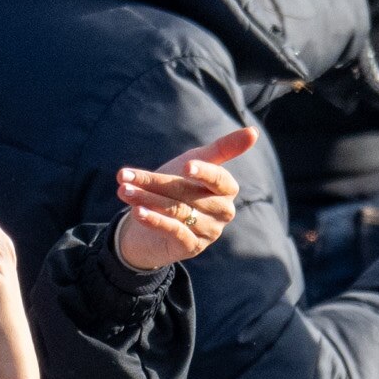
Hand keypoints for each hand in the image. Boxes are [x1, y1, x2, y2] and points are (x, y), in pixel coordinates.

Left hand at [112, 127, 250, 271]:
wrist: (148, 225)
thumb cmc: (175, 187)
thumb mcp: (195, 163)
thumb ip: (222, 149)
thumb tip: (254, 131)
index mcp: (226, 189)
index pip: (218, 178)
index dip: (203, 172)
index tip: (185, 165)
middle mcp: (223, 211)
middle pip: (188, 194)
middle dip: (155, 184)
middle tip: (124, 176)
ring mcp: (209, 231)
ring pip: (177, 211)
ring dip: (147, 199)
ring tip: (124, 190)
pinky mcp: (192, 247)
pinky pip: (174, 231)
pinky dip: (155, 221)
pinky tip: (137, 212)